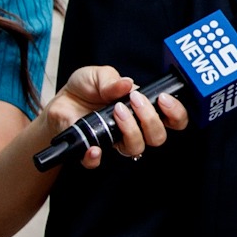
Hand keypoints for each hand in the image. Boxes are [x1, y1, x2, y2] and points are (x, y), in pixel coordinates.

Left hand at [46, 65, 188, 167]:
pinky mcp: (92, 151)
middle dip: (151, 119)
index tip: (164, 99)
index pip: (171, 120)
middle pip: (158, 137)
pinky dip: (96, 156)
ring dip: (130, 130)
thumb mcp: (98, 74)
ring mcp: (115, 141)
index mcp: (142, 109)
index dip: (176, 114)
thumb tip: (127, 84)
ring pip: (136, 148)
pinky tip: (94, 146)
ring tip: (117, 110)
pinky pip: (98, 162)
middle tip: (136, 101)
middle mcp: (133, 128)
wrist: (60, 101)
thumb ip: (112, 79)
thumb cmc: (85, 88)